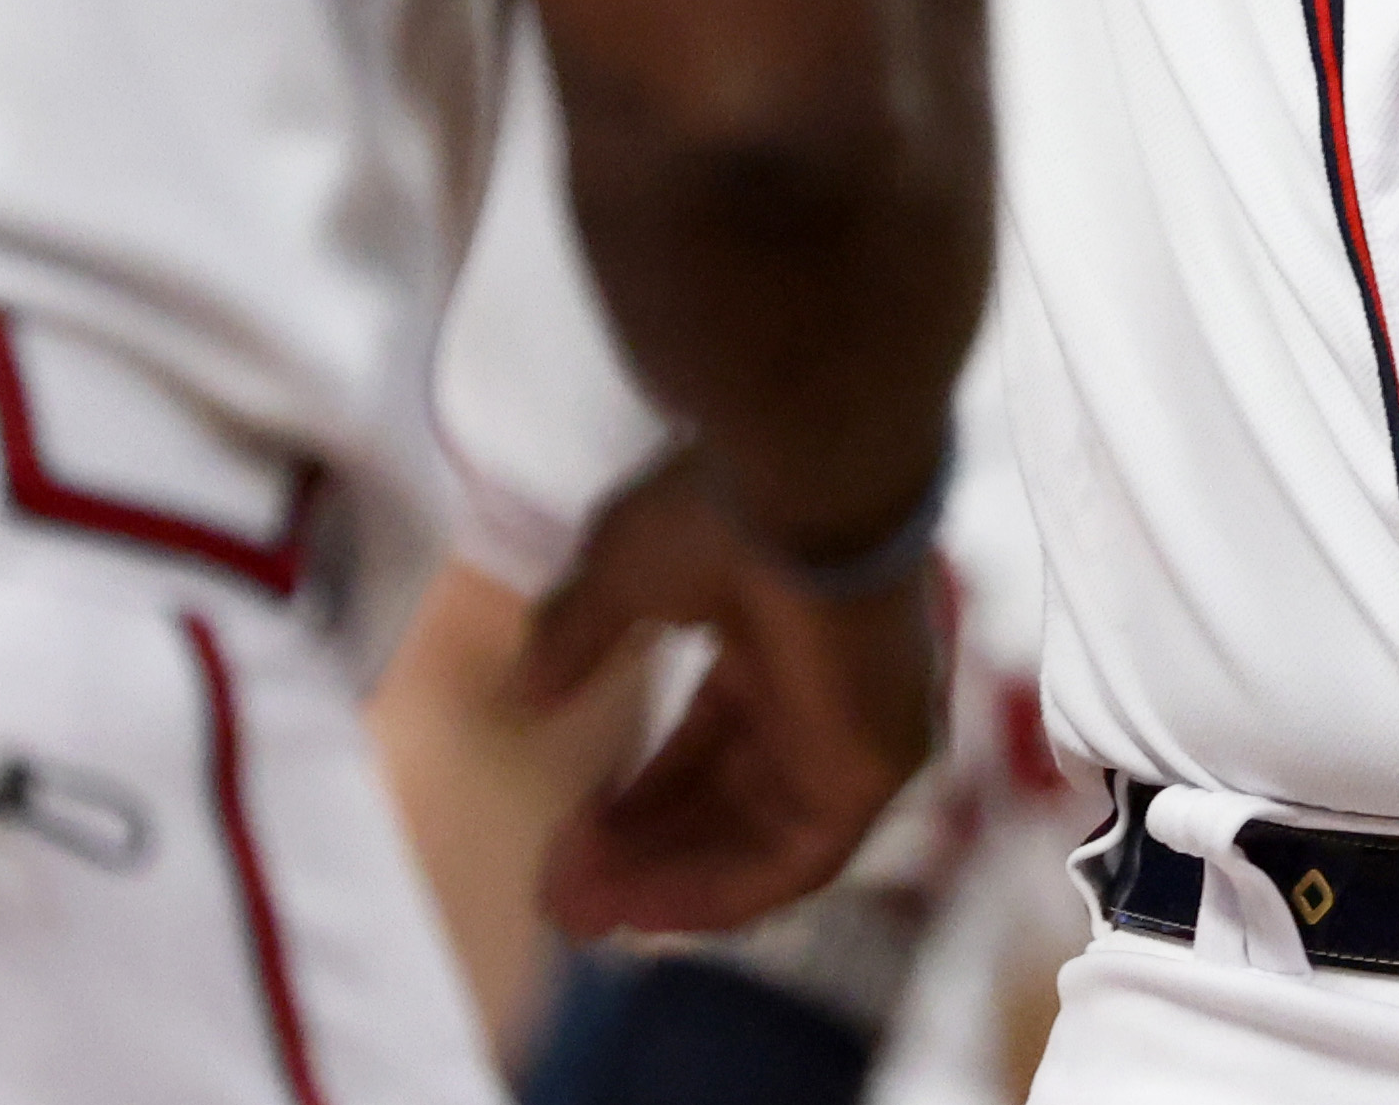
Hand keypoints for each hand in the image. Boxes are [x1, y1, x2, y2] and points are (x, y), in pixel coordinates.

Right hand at [509, 451, 942, 941]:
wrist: (803, 488)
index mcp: (777, 634)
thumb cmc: (721, 511)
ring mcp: (854, 733)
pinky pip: (791, 858)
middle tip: (564, 891)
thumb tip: (526, 691)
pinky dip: (718, 891)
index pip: (712, 739)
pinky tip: (642, 910)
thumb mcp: (622, 568)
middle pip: (728, 798)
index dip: (642, 793)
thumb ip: (579, 632)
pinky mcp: (872, 770)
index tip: (573, 833)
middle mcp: (822, 692)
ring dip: (665, 878)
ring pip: (753, 836)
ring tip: (579, 908)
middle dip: (643, 848)